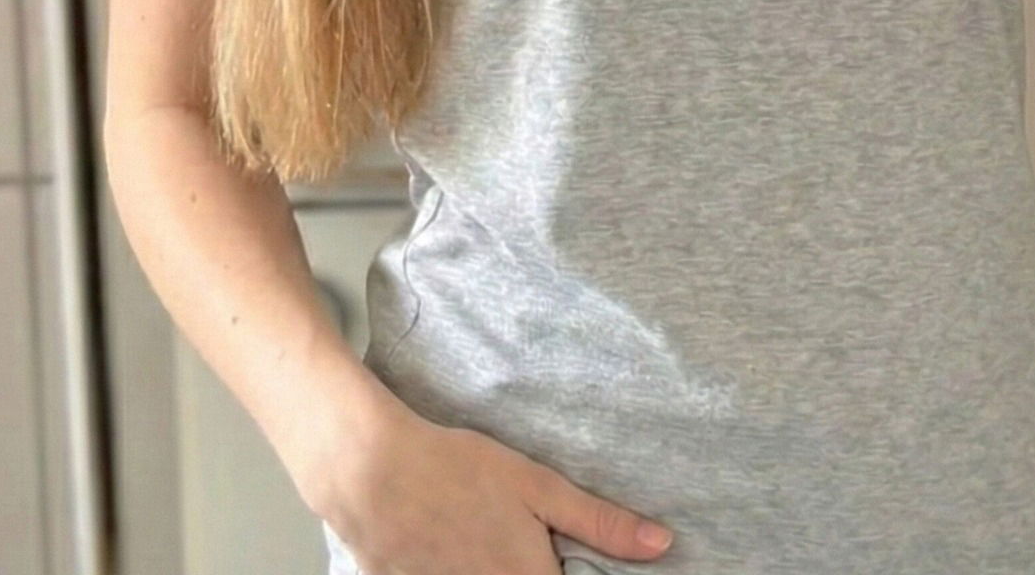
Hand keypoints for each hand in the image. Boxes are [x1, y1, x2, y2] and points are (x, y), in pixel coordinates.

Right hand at [310, 392, 674, 574]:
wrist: (372, 471)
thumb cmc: (459, 470)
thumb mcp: (536, 486)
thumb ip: (599, 522)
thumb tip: (662, 544)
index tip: (566, 560)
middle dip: (536, 567)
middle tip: (520, 540)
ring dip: (496, 569)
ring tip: (481, 535)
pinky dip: (458, 567)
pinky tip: (454, 547)